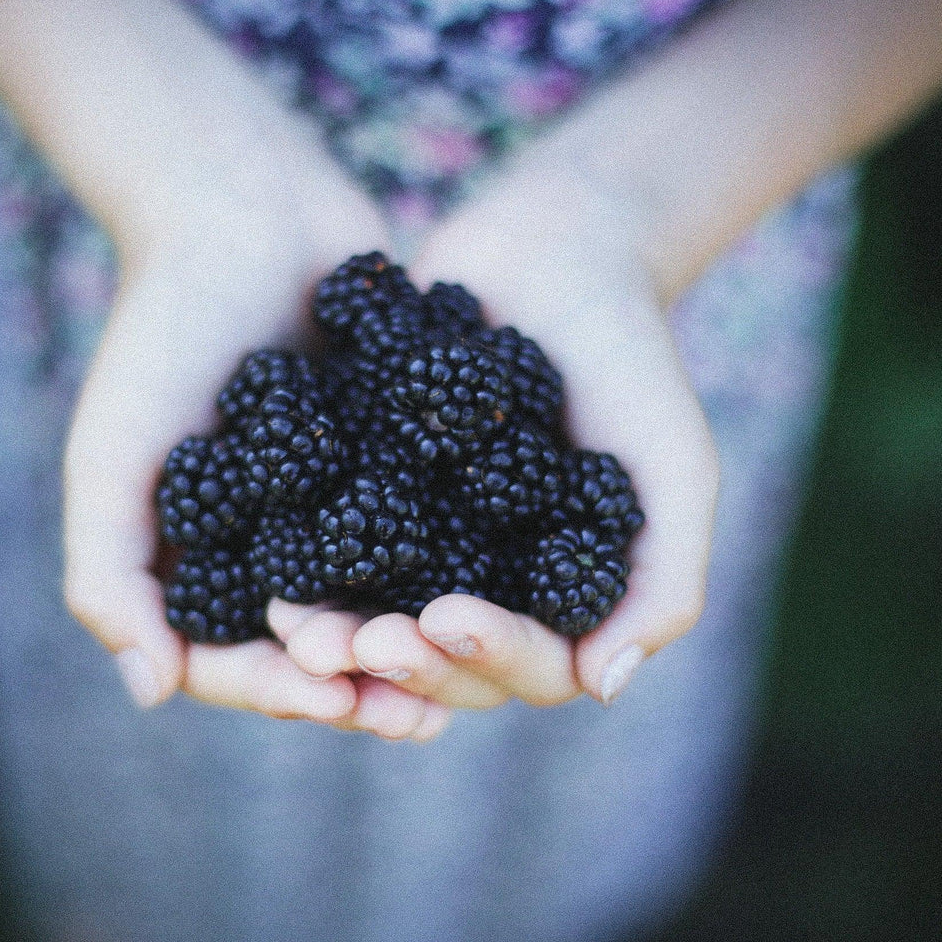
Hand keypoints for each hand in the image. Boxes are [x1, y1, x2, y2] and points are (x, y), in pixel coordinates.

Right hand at [60, 107, 452, 740]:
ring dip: (412, 649)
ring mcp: (332, 510)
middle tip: (413, 713)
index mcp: (196, 560)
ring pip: (376, 607)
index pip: (228, 660)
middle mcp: (266, 547)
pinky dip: (451, 574)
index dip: (277, 691)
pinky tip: (496, 596)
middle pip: (311, 650)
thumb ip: (109, 575)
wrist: (244, 213)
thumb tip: (151, 695)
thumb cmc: (162, 332)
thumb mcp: (113, 456)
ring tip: (460, 673)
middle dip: (358, 685)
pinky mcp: (392, 468)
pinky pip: (424, 538)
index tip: (330, 698)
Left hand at [273, 158, 718, 709]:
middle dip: (405, 663)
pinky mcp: (372, 499)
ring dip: (342, 640)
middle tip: (359, 644)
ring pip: (384, 624)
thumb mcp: (674, 467)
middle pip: (448, 665)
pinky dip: (305, 575)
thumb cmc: (630, 360)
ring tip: (298, 631)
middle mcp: (494, 586)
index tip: (446, 620)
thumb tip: (603, 686)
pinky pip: (334, 553)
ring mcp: (430, 548)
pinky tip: (268, 578)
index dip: (489, 659)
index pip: (534, 667)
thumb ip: (663, 580)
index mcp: (565, 599)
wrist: (556, 254)